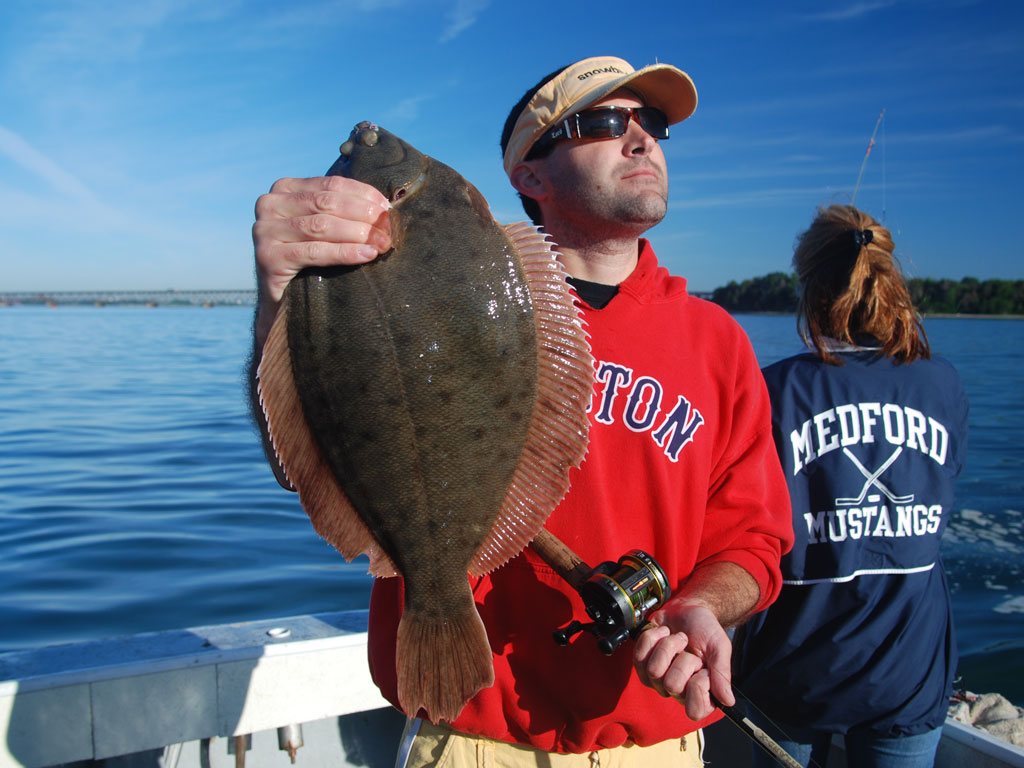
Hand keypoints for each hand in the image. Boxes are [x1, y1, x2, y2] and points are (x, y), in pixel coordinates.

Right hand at [252, 175, 391, 345]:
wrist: (281, 300)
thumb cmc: (308, 260)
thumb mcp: (322, 227)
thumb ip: (340, 211)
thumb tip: (384, 207)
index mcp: (284, 189)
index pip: (331, 184)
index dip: (363, 195)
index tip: (387, 208)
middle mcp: (269, 204)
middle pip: (327, 204)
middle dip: (362, 215)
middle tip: (387, 228)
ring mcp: (265, 230)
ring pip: (321, 225)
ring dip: (357, 234)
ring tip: (381, 243)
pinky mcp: (268, 256)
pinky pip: (314, 251)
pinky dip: (344, 252)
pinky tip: (366, 255)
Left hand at [632, 598, 734, 721]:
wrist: (687, 608)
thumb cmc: (705, 629)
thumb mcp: (719, 647)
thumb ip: (722, 673)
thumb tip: (728, 701)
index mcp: (701, 692)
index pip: (694, 711)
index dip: (697, 687)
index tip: (702, 667)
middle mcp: (677, 690)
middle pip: (672, 685)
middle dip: (682, 658)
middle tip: (688, 648)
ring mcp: (657, 678)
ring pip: (653, 671)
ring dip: (667, 646)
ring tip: (677, 638)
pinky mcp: (642, 663)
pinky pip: (639, 657)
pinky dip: (652, 639)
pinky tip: (662, 634)